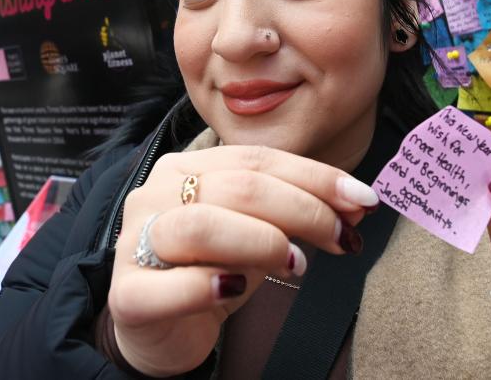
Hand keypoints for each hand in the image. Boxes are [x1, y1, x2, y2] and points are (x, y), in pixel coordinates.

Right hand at [107, 146, 378, 376]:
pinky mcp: (126, 293)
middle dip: (304, 210)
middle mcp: (154, 194)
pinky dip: (208, 285)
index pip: (257, 160)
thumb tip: (357, 203)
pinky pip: (168, 284)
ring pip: (202, 225)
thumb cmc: (211, 271)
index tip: (364, 200)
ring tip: (297, 265)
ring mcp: (135, 241)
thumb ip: (296, 212)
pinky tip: (235, 288)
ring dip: (263, 242)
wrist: (160, 330)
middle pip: (238, 187)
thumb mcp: (258, 234)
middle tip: (342, 237)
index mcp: (185, 168)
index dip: (316, 177)